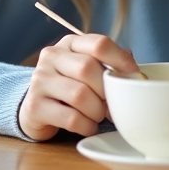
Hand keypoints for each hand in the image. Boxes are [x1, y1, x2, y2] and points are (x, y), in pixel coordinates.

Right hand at [18, 32, 140, 140]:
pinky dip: (86, 126)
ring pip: (79, 95)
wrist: (36, 107)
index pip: (98, 44)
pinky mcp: (34, 107)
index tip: (134, 73)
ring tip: (98, 115)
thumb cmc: (71, 85)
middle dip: (106, 91)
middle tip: (112, 104)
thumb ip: (109, 65)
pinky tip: (88, 126)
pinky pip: (70, 118)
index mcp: (69, 43)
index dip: (120, 59)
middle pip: (88, 68)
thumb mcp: (88, 69)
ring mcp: (40, 81)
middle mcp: (51, 57)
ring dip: (97, 111)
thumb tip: (134, 70)